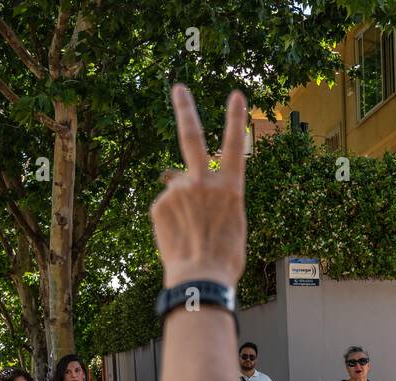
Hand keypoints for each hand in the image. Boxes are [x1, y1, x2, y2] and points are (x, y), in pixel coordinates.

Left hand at [150, 86, 247, 289]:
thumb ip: (218, 200)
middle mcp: (203, 182)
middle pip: (191, 136)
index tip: (236, 95)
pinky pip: (165, 207)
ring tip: (189, 234)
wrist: (200, 278)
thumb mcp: (234, 224)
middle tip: (178, 88)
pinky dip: (170, 220)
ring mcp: (179, 191)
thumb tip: (195, 193)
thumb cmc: (224, 259)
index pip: (234, 145)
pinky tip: (178, 237)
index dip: (235, 119)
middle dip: (185, 109)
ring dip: (182, 207)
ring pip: (178, 190)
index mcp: (230, 187)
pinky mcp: (159, 204)